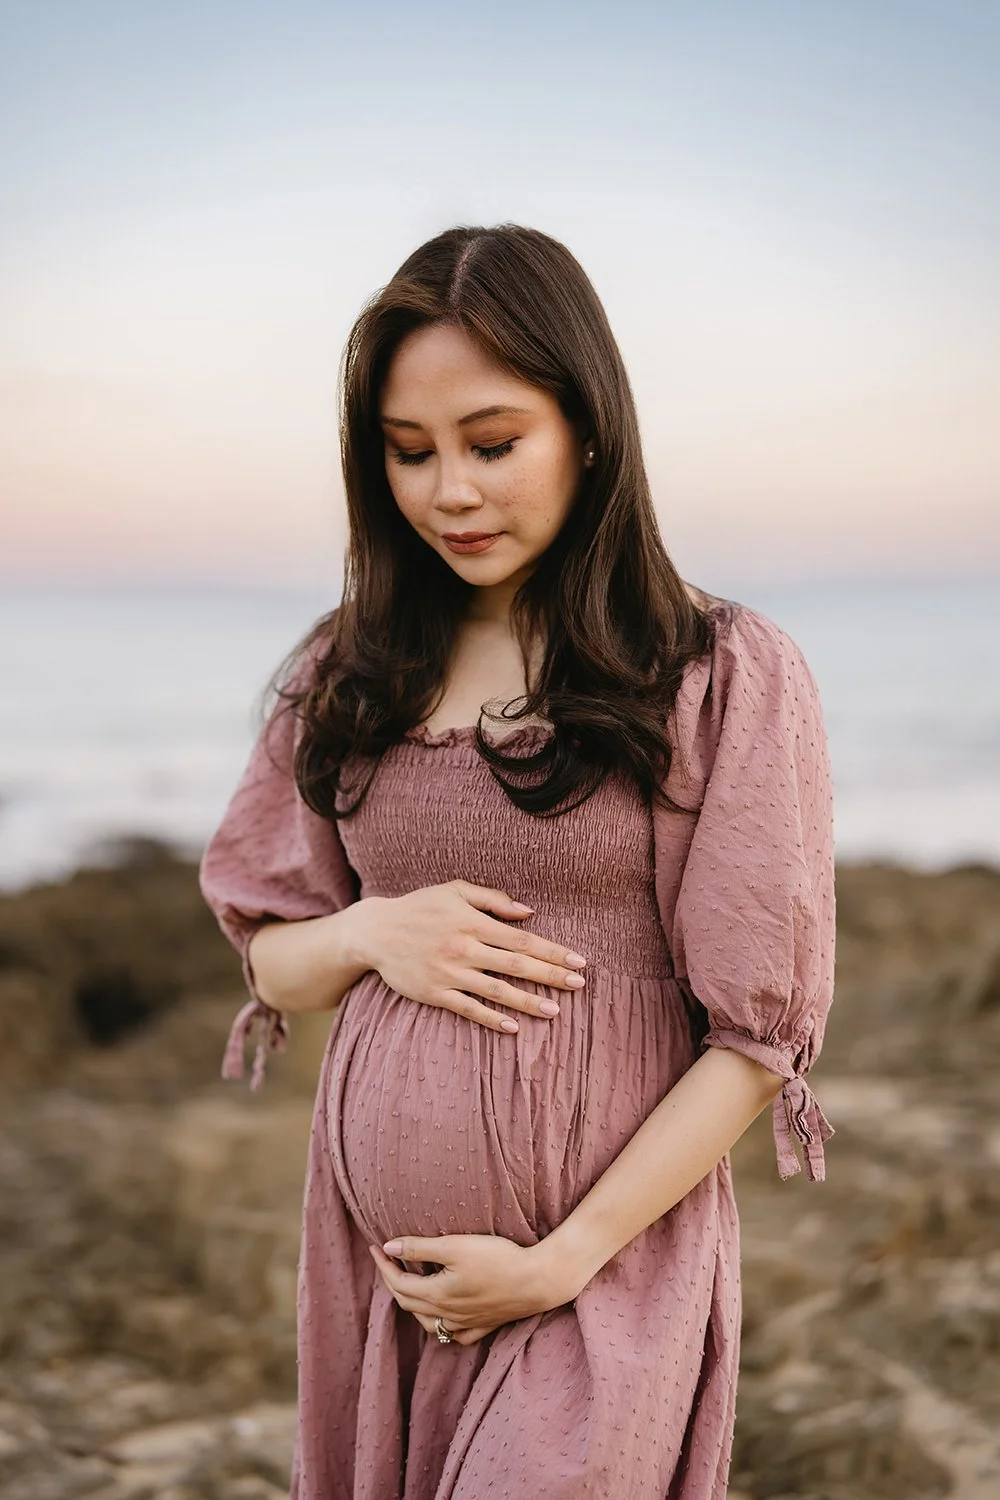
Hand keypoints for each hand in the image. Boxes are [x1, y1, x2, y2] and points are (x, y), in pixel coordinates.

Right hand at [350, 880, 586, 1032]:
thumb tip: (528, 911)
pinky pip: (469, 1009)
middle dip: (550, 975)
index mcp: (473, 922)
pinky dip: (492, 1019)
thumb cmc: (420, 907)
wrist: (376, 931)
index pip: (522, 939)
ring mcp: (450, 973)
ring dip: (528, 1001)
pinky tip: (513, 1027)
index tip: (578, 961)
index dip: (552, 951)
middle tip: (578, 985)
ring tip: (555, 1011)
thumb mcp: (454, 890)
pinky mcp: (436, 993)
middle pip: (516, 965)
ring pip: (497, 990)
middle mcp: (465, 948)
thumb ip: (492, 898)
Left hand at [368, 1233, 579, 1345]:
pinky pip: (453, 1335)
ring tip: (409, 1284)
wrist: (537, 1281)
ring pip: (427, 1322)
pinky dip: (440, 1325)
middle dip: (392, 1281)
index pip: (398, 1283)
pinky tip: (442, 1316)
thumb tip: (388, 1247)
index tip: (376, 1247)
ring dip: (412, 1303)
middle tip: (387, 1260)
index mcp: (436, 1295)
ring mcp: (465, 1324)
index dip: (384, 1265)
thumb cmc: (497, 1259)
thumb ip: (419, 1248)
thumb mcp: (455, 1246)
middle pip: (408, 1302)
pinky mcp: (483, 1326)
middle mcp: (447, 1315)